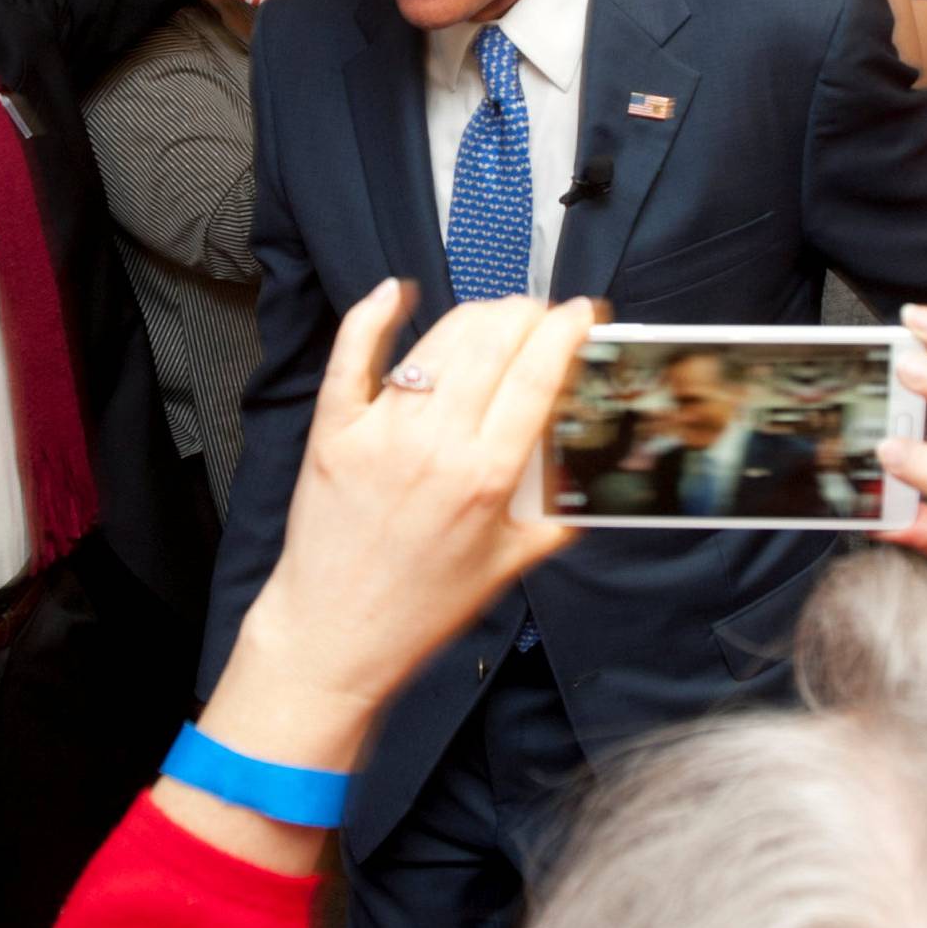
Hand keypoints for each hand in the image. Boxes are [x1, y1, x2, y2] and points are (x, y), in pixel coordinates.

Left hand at [223, 283, 593, 739]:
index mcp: (486, 478)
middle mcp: (435, 445)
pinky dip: (375, 314)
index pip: (539, 375)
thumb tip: (591, 466)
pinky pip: (353, 354)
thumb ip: (559, 513)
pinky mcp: (335, 430)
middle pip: (494, 342)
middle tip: (542, 317)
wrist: (336, 635)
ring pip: (439, 341)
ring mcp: (381, 432)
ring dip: (477, 315)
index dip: (566, 331)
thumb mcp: (510, 563)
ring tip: (496, 319)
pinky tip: (396, 292)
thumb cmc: (421, 607)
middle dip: (528, 314)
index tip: (581, 314)